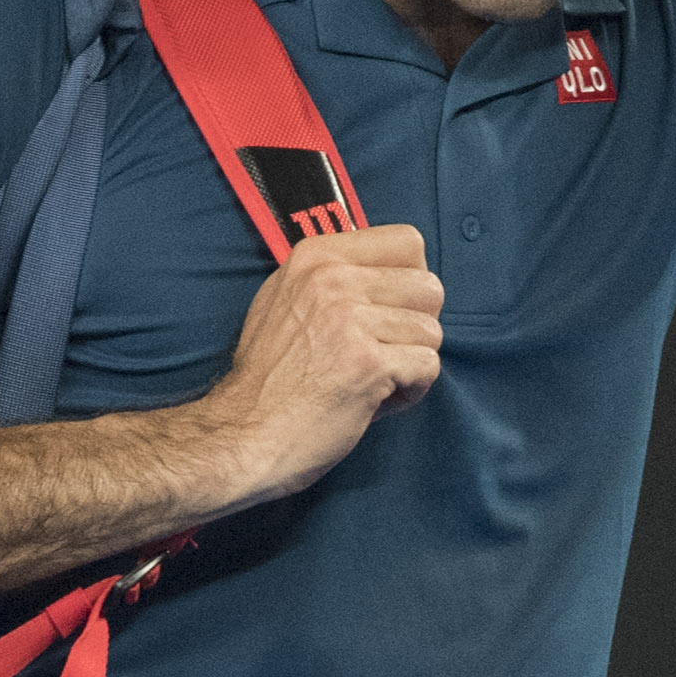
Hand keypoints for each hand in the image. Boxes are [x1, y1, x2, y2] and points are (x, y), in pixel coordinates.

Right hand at [201, 224, 441, 502]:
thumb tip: (386, 274)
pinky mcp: (368, 363)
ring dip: (412, 363)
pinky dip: (410, 391)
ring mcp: (351, 319)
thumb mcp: (282, 301)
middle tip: (385, 354)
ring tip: (375, 381)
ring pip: (431, 331)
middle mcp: (334, 279)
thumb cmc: (266, 380)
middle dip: (417, 327)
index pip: (408, 242)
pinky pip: (428, 367)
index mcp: (316, 256)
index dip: (410, 282)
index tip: (390, 311)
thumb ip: (330, 280)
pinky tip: (377, 400)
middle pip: (429, 287)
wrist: (243, 435)